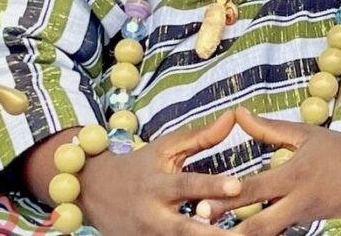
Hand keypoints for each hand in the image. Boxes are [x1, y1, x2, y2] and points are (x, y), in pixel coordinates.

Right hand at [77, 111, 240, 234]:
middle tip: (246, 234)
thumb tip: (234, 116)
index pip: (188, 185)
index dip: (212, 186)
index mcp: (159, 186)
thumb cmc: (141, 166)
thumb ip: (201, 136)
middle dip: (214, 235)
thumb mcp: (166, 148)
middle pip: (186, 230)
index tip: (238, 186)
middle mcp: (154, 216)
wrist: (94, 192)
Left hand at [199, 107, 340, 235]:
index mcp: (294, 174)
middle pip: (259, 225)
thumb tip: (237, 114)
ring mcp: (310, 221)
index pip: (254, 189)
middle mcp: (300, 202)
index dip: (226, 198)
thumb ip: (268, 129)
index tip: (200, 203)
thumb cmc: (338, 149)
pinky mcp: (320, 232)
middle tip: (200, 229)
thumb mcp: (304, 134)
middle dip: (231, 232)